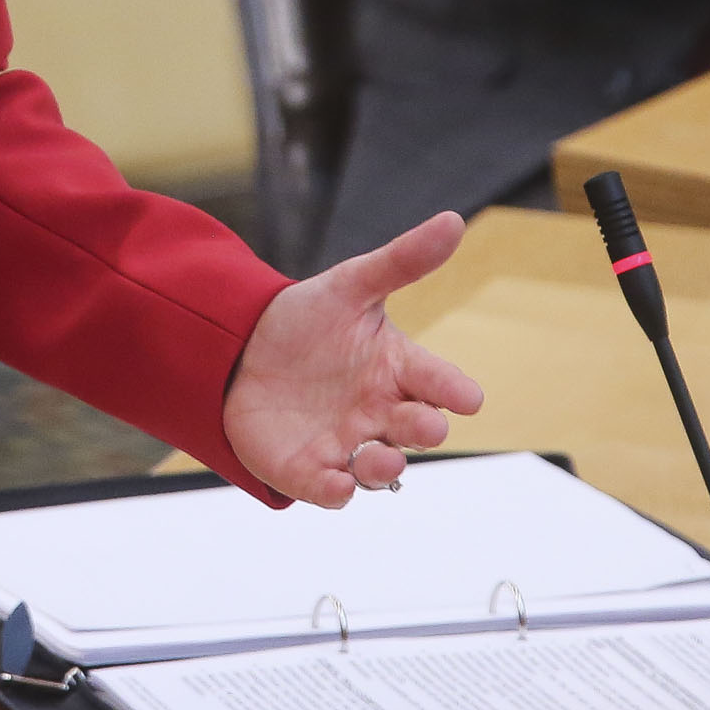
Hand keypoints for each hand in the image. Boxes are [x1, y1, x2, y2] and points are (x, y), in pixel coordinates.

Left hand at [223, 211, 485, 505]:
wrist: (241, 347)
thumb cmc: (309, 319)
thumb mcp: (351, 284)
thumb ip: (402, 260)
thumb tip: (453, 219)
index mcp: (398, 369)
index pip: (438, 382)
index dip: (453, 390)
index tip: (468, 397)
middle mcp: (381, 412)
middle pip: (414, 429)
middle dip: (423, 429)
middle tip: (426, 424)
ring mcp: (347, 443)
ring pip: (378, 467)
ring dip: (383, 467)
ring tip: (382, 459)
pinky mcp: (308, 468)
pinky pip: (328, 487)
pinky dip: (334, 490)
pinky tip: (336, 485)